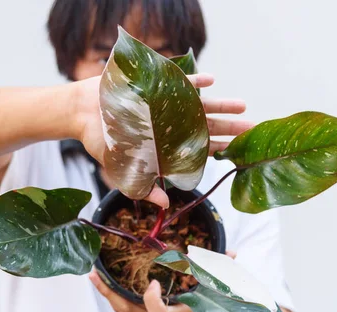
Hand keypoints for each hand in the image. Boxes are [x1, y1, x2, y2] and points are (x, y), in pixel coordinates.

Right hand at [73, 74, 253, 207]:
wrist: (83, 113)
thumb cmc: (105, 142)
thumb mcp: (124, 170)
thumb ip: (144, 187)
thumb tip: (165, 205)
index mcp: (167, 143)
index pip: (198, 147)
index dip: (219, 149)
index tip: (238, 151)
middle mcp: (171, 122)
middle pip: (207, 126)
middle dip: (230, 127)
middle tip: (252, 130)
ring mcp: (166, 103)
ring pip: (200, 104)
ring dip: (222, 104)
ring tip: (243, 105)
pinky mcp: (155, 85)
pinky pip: (178, 81)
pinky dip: (194, 81)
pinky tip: (211, 81)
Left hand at [88, 250, 238, 311]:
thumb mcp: (218, 303)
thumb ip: (221, 276)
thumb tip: (229, 253)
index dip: (151, 296)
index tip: (154, 282)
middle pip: (125, 310)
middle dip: (107, 291)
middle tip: (93, 274)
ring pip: (126, 311)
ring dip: (111, 294)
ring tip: (98, 277)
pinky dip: (122, 299)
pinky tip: (116, 287)